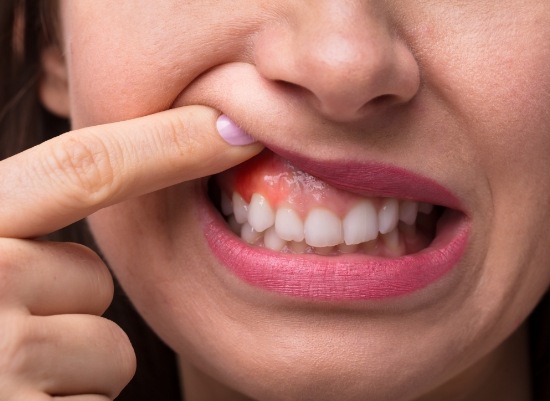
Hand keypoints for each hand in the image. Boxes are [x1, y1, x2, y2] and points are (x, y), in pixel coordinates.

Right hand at [0, 106, 260, 399]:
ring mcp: (2, 361)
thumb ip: (16, 232)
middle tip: (2, 336)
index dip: (166, 143)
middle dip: (67, 308)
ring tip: (6, 382)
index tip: (233, 127)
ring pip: (106, 349)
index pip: (84, 168)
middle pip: (92, 278)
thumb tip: (103, 220)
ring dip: (72, 368)